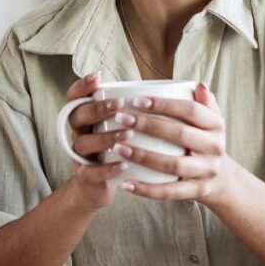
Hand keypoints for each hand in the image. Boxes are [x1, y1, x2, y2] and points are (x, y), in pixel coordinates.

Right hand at [65, 72, 134, 210]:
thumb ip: (146, 107)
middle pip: (78, 116)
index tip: (98, 78)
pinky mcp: (86, 178)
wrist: (101, 187)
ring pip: (84, 143)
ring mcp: (81, 155)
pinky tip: (124, 165)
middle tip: (120, 105)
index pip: (76, 96)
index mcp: (88, 117)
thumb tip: (188, 88)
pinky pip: (91, 172)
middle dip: (98, 108)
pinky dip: (107, 169)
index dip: (83, 86)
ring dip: (105, 137)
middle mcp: (81, 133)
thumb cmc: (120, 150)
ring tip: (127, 134)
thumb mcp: (125, 126)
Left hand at [115, 82, 234, 206]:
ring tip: (118, 148)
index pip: (190, 110)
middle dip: (148, 125)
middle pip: (180, 134)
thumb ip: (203, 102)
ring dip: (143, 156)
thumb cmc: (204, 141)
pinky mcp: (197, 191)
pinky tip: (126, 184)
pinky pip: (169, 192)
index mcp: (216, 124)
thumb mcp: (210, 120)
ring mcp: (207, 171)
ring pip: (173, 164)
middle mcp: (215, 147)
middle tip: (121, 119)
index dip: (164, 105)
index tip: (136, 101)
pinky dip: (147, 189)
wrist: (222, 179)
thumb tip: (198, 85)